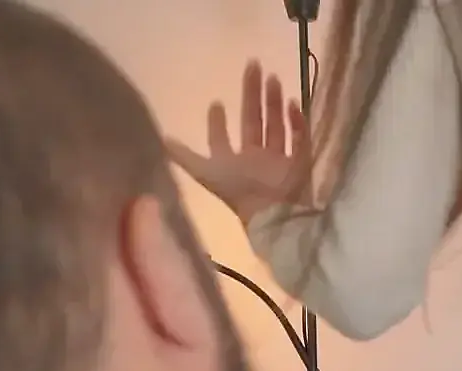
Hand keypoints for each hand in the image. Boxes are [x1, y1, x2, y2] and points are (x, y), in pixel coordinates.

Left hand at [166, 61, 307, 225]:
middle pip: (254, 122)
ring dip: (274, 103)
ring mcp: (279, 160)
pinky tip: (293, 103)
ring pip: (277, 126)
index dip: (217, 123)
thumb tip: (161, 139)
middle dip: (252, 95)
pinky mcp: (300, 162)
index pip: (222, 139)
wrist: (274, 213)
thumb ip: (185, 157)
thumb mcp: (205, 172)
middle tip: (253, 66)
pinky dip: (297, 122)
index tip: (216, 102)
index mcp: (233, 162)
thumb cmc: (239, 192)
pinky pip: (300, 139)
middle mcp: (255, 159)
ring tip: (273, 77)